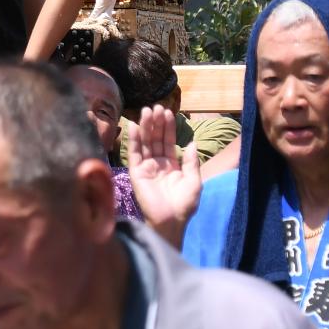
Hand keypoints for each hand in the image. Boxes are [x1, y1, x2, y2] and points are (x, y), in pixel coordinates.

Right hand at [127, 105, 201, 247]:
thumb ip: (192, 162)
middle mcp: (157, 163)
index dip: (168, 127)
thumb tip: (192, 142)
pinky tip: (135, 126)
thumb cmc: (184, 205)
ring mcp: (146, 167)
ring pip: (145, 143)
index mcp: (171, 165)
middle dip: (156, 123)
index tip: (168, 112)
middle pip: (155, 138)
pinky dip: (134, 140)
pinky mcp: (137, 173)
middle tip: (157, 107)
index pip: (168, 141)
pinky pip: (134, 154)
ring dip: (145, 126)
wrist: (171, 221)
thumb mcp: (194, 181)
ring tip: (147, 111)